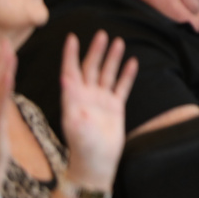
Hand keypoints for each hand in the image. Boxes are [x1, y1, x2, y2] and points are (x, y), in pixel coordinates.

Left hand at [60, 32, 137, 189]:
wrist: (96, 163)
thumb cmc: (82, 148)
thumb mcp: (75, 127)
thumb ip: (72, 104)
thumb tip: (65, 80)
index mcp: (73, 98)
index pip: (71, 71)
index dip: (70, 55)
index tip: (71, 38)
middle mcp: (87, 96)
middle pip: (91, 68)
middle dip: (96, 51)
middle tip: (102, 34)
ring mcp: (101, 101)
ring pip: (107, 74)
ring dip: (112, 58)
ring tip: (118, 42)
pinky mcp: (115, 108)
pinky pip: (122, 87)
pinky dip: (127, 75)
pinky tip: (133, 62)